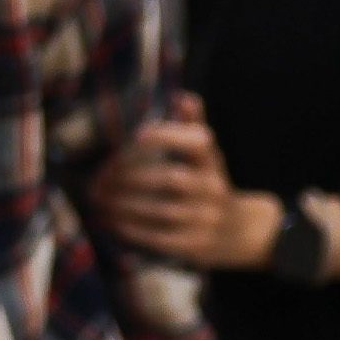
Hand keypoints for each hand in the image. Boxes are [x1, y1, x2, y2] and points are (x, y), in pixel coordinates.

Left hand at [91, 96, 281, 268]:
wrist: (241, 232)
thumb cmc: (209, 185)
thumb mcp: (207, 157)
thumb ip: (192, 126)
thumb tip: (182, 95)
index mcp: (212, 163)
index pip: (197, 143)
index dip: (170, 135)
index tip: (138, 134)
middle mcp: (212, 188)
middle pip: (171, 178)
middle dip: (131, 177)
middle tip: (99, 177)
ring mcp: (205, 218)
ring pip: (162, 210)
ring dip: (125, 204)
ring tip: (98, 199)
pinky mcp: (195, 245)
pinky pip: (161, 237)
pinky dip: (133, 229)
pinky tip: (112, 221)